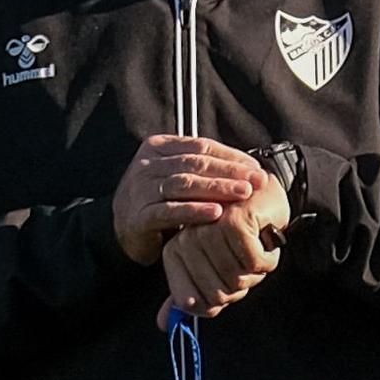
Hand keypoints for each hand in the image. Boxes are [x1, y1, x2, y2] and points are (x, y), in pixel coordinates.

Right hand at [112, 135, 263, 265]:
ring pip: (185, 184)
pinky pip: (170, 211)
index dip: (231, 156)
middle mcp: (146, 165)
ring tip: (243, 193)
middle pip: (195, 163)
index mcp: (158, 147)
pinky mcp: (139, 216)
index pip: (200, 146)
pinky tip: (216, 213)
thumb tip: (249, 168)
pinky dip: (195, 211)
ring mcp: (140, 190)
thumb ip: (203, 168)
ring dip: (217, 188)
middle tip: (256, 180)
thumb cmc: (159, 203)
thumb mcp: (178, 177)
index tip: (255, 167)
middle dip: (229, 171)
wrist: (123, 233)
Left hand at [154, 168, 291, 329]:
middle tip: (245, 261)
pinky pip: (254, 263)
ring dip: (255, 271)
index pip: (193, 304)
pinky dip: (266, 258)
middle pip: (218, 295)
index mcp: (174, 252)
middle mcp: (186, 240)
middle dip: (241, 285)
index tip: (227, 278)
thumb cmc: (238, 234)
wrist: (263, 194)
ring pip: (237, 279)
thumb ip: (188, 293)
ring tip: (253, 247)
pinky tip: (263, 237)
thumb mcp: (212, 265)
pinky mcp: (234, 221)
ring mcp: (209, 229)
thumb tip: (163, 324)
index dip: (219, 300)